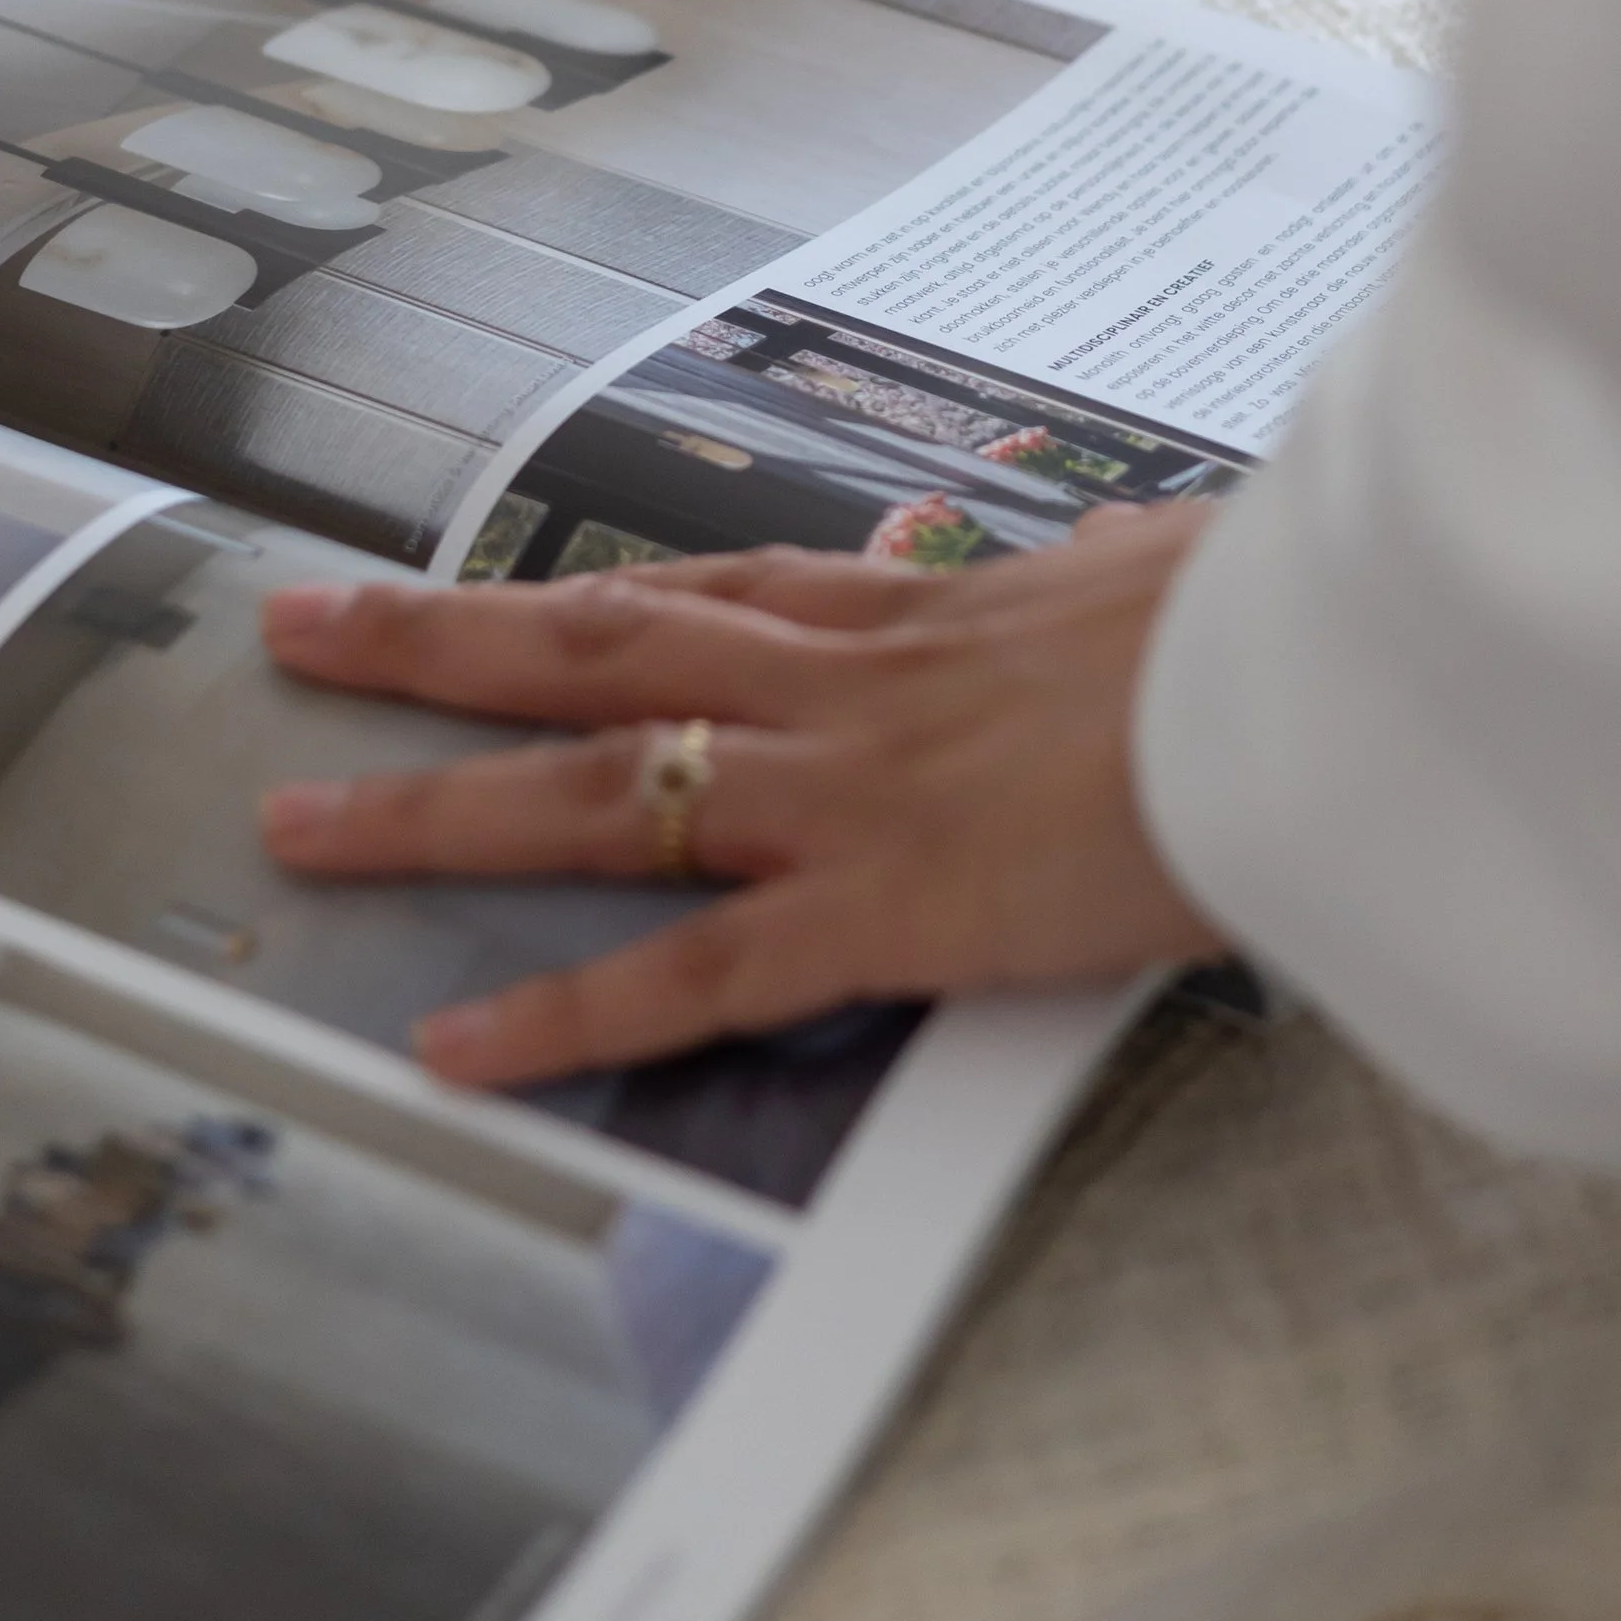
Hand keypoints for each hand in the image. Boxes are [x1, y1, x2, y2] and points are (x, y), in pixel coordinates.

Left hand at [257, 503, 1228, 1088]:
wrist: (1327, 679)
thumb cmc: (1264, 621)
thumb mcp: (1149, 580)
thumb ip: (1084, 595)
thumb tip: (1107, 572)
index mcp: (906, 608)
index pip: (697, 595)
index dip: (568, 595)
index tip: (464, 587)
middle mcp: (841, 680)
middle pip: (591, 650)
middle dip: (431, 643)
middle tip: (293, 630)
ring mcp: (847, 790)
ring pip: (597, 788)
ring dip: (433, 806)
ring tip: (296, 827)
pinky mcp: (885, 906)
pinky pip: (692, 972)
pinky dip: (565, 1014)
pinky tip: (457, 1047)